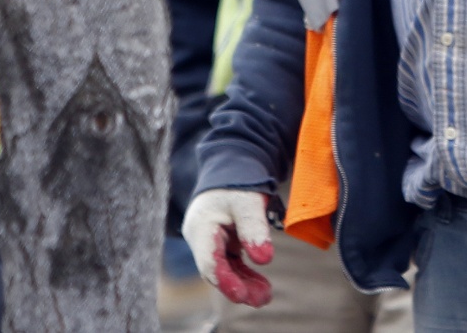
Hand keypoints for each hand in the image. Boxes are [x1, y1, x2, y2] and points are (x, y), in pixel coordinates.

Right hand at [182, 187, 273, 306]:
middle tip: (262, 299)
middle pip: (216, 270)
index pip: (209, 261)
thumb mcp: (248, 202)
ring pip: (225, 269)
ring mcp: (210, 242)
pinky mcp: (221, 244)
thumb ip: (254, 228)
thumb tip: (264, 260)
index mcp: (201, 227)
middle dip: (239, 286)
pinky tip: (261, 286)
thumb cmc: (239, 182)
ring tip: (265, 296)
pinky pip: (231, 264)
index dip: (225, 280)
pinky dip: (245, 274)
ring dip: (244, 283)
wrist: (234, 166)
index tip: (241, 295)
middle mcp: (201, 238)